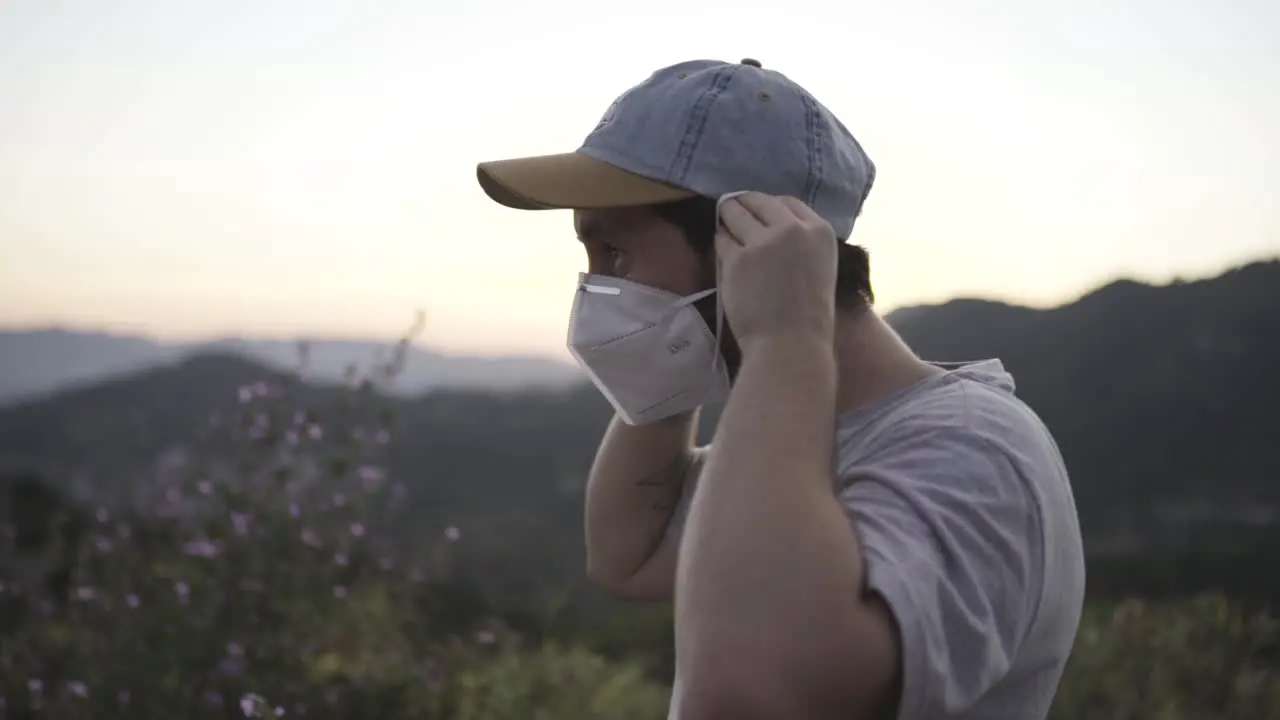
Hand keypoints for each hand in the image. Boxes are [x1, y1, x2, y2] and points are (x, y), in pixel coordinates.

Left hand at [715, 192, 838, 353]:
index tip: (759, 212)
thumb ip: (801, 242)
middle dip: (743, 204)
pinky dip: (721, 242)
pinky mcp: (738, 258)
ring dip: (728, 218)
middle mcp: (792, 229)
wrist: (791, 345)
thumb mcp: (819, 267)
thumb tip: (771, 225)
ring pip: (736, 214)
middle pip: (759, 202)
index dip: (769, 206)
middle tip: (731, 209)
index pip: (787, 202)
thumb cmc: (808, 317)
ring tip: (724, 224)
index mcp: (820, 231)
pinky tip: (724, 250)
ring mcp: (763, 242)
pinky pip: (722, 239)